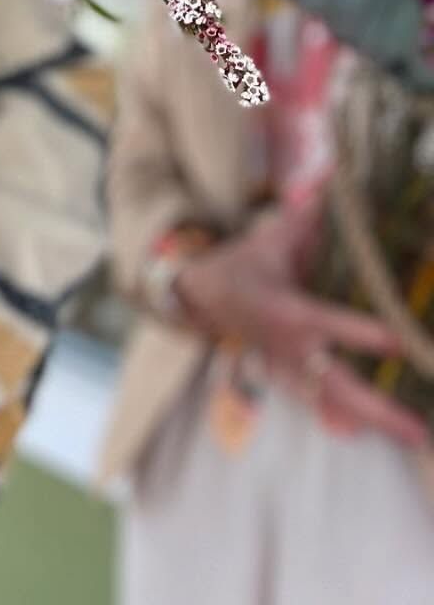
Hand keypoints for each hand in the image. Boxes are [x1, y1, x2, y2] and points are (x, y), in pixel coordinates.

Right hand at [175, 192, 427, 446]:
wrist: (202, 297)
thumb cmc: (243, 264)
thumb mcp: (268, 238)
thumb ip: (302, 217)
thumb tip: (326, 178)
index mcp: (288, 310)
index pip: (330, 324)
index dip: (364, 334)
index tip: (399, 342)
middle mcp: (291, 347)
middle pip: (338, 384)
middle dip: (379, 409)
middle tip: (418, 428)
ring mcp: (290, 369)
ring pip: (334, 403)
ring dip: (373, 421)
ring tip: (414, 436)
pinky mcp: (290, 378)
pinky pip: (322, 405)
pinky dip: (348, 420)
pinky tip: (377, 433)